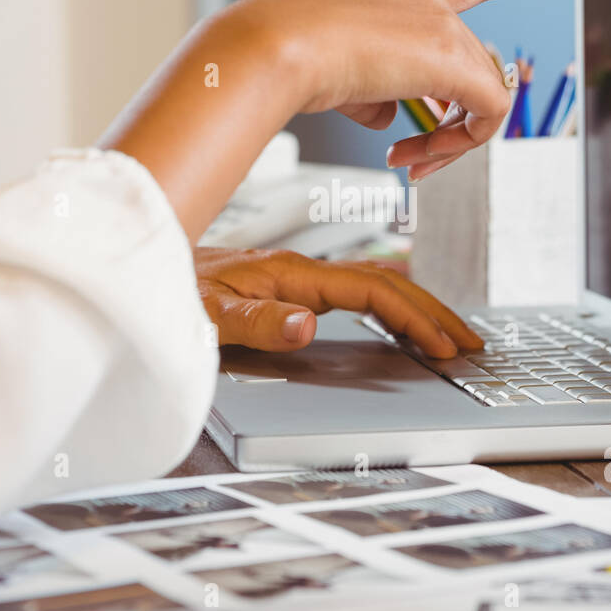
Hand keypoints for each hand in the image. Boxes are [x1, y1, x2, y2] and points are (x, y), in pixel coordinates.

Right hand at [102, 0, 570, 241]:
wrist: (278, 46)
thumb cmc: (292, 56)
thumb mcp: (339, 74)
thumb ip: (372, 94)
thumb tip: (388, 118)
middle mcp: (433, 6)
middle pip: (478, 69)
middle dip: (454, 122)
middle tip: (409, 158)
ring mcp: (445, 30)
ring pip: (484, 93)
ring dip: (450, 140)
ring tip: (408, 161)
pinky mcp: (452, 60)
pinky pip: (487, 113)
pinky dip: (458, 144)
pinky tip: (414, 157)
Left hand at [194, 247, 482, 358]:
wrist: (140, 264)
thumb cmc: (169, 289)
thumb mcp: (205, 316)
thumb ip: (255, 322)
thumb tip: (307, 326)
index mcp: (290, 274)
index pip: (370, 291)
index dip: (413, 318)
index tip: (443, 345)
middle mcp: (299, 270)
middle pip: (385, 282)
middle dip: (433, 312)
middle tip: (470, 343)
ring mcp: (296, 276)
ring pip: (373, 284)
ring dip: (417, 307)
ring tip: (450, 332)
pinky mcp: (288, 285)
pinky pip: (353, 291)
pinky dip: (388, 304)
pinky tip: (397, 320)